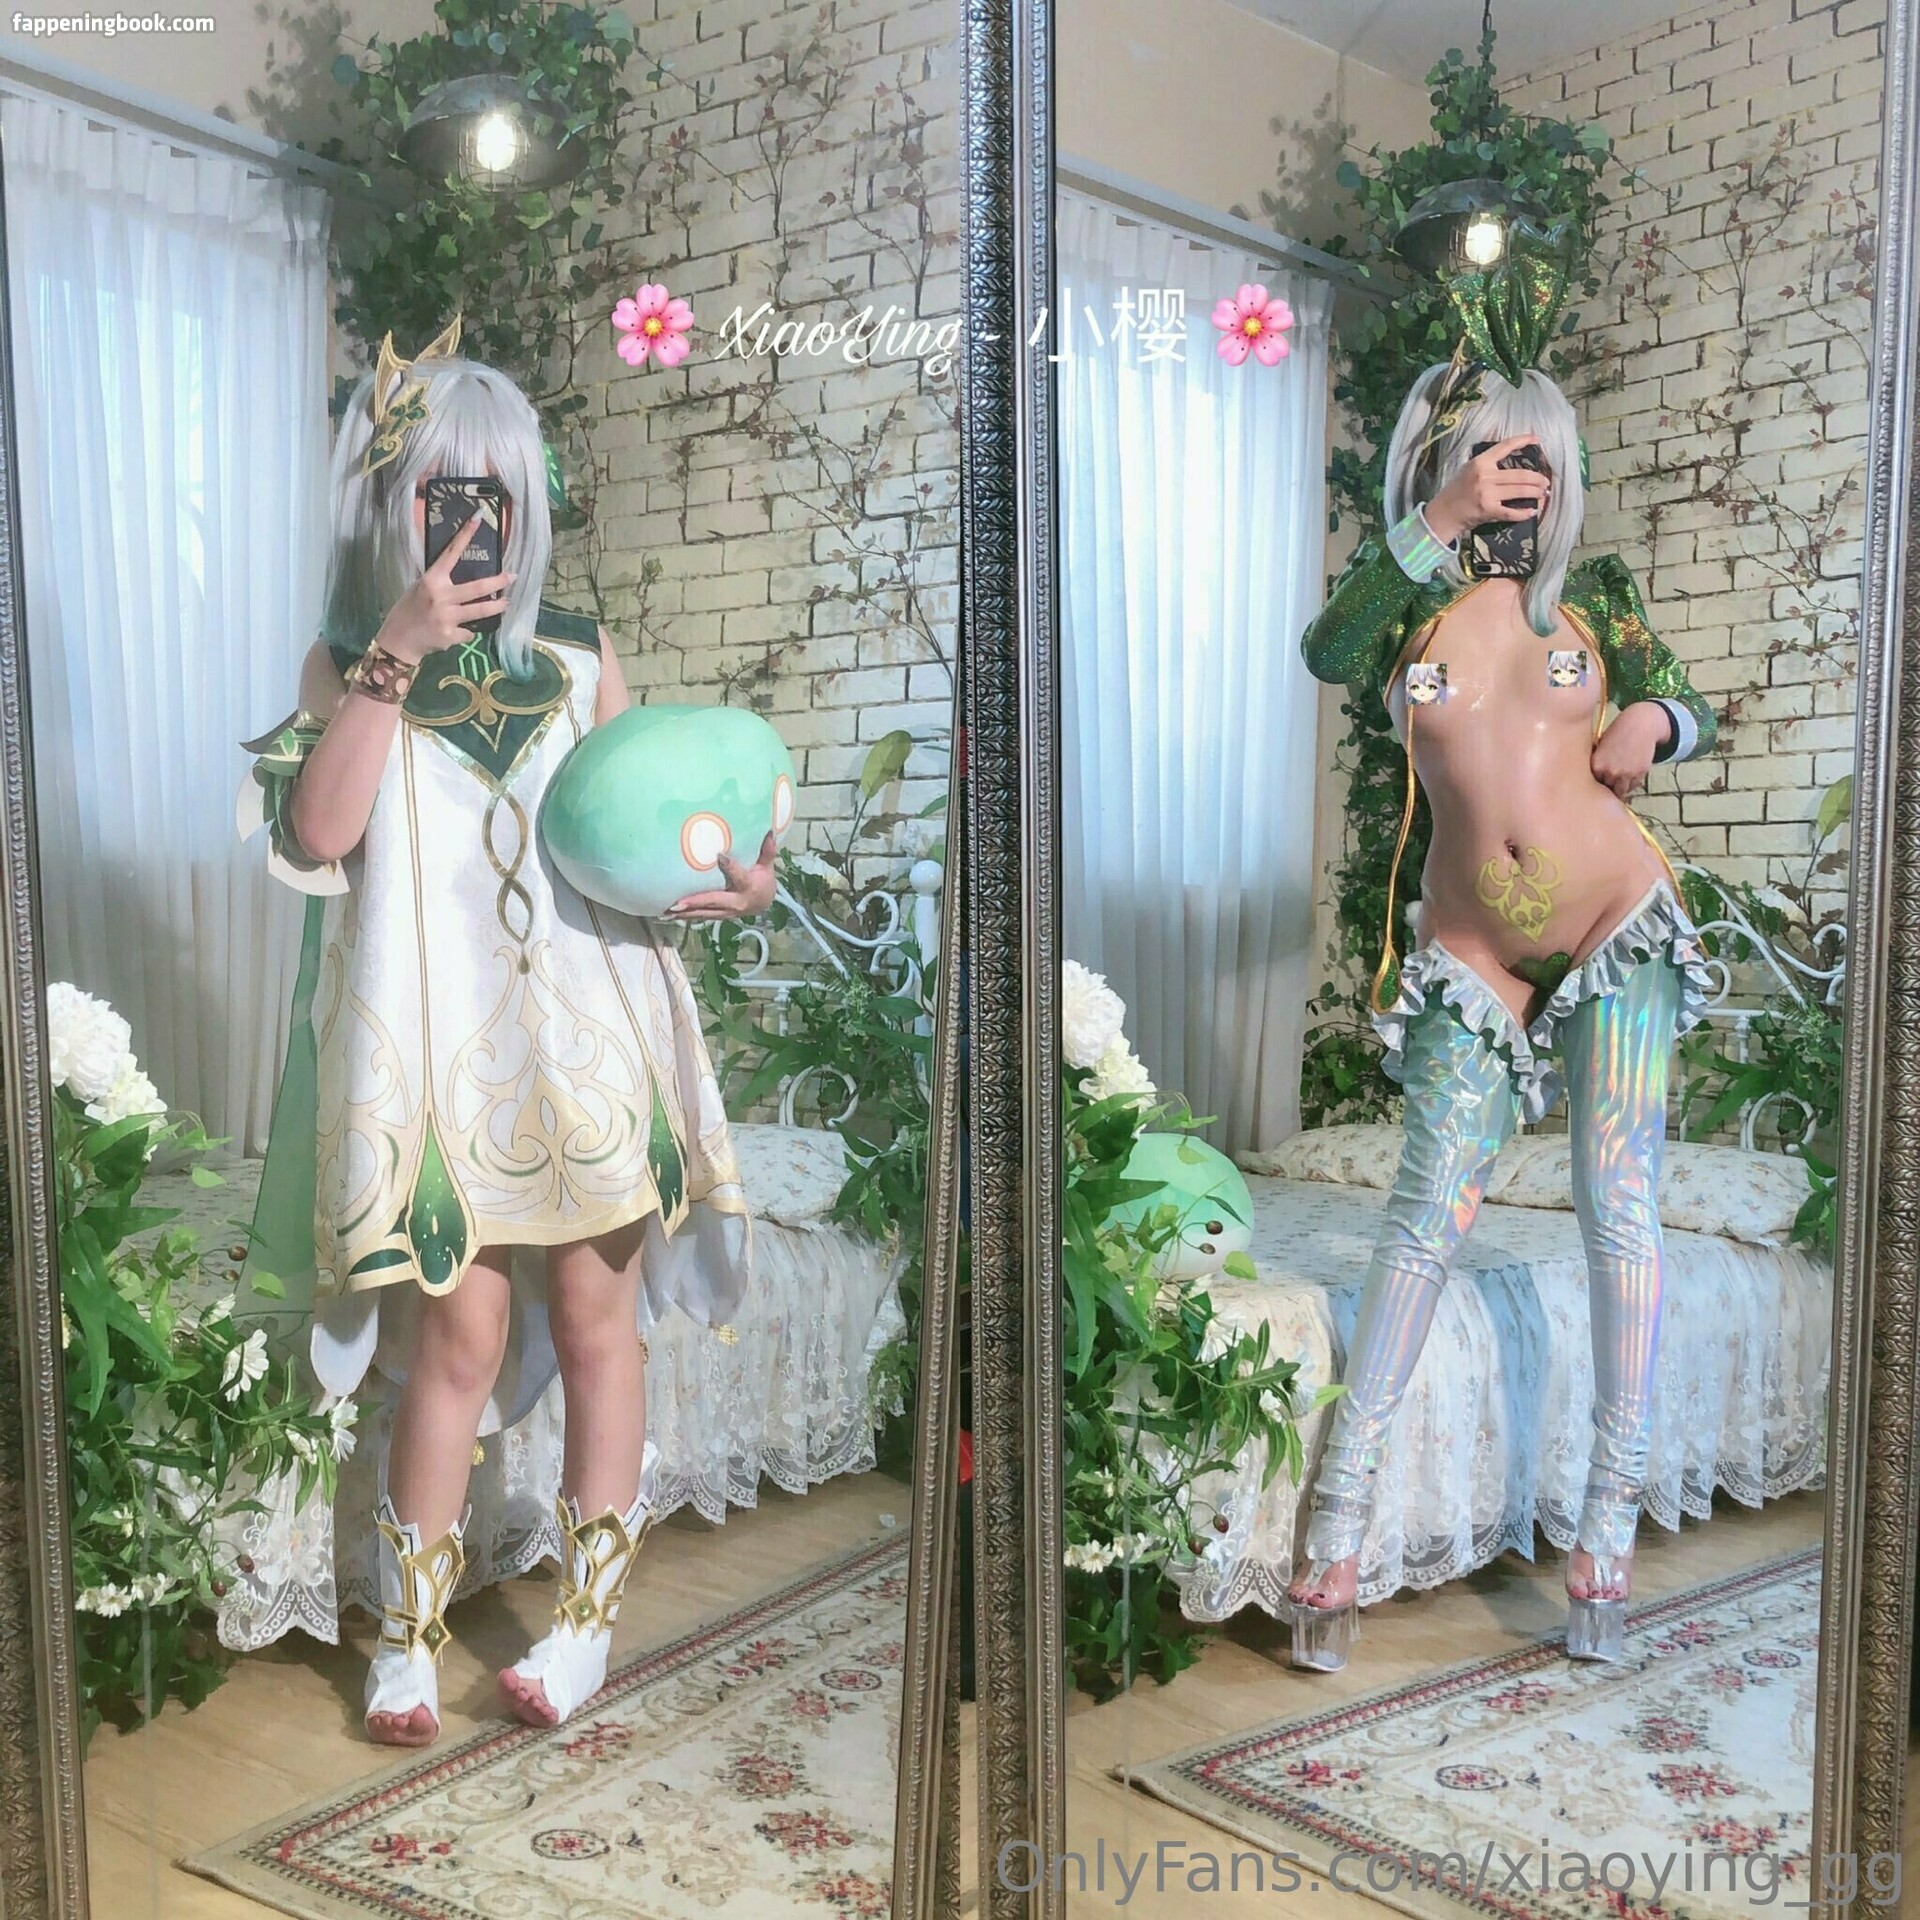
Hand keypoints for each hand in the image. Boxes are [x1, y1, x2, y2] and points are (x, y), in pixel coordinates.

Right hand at [369, 513, 514, 665]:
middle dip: (498, 582)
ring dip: (497, 607)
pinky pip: (469, 630)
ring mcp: (447, 617)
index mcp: (431, 580)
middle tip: (513, 576)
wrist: (398, 641)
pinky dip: (468, 630)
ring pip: (481, 611)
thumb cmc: (408, 611)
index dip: (464, 535)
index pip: (450, 553)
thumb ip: (440, 583)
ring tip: (506, 603)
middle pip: (477, 587)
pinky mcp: (451, 635)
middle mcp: (440, 596)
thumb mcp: (419, 589)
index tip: (477, 519)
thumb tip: (462, 576)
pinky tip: (458, 631)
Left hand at [663, 832, 778, 921]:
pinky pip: (700, 916)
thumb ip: (767, 851)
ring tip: (666, 912)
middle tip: (677, 903)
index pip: (739, 876)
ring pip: (703, 913)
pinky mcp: (717, 916)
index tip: (719, 855)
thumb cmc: (763, 881)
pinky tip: (668, 915)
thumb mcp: (766, 866)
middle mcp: (736, 902)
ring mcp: (725, 912)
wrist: (764, 903)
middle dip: (695, 902)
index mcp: (748, 887)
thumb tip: (769, 831)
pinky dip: (685, 917)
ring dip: (685, 913)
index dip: (731, 866)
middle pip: (713, 901)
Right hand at [1424, 436, 1552, 546]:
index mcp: (1480, 462)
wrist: (1443, 513)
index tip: (1536, 440)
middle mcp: (1485, 476)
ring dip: (1535, 492)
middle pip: (1520, 474)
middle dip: (1537, 478)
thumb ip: (1487, 464)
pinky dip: (1524, 512)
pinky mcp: (1488, 510)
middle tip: (1545, 481)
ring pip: (1520, 490)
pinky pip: (1512, 511)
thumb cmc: (1456, 491)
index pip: (1505, 447)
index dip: (1523, 441)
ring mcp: (1487, 494)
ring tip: (1542, 493)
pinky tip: (1532, 511)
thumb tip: (1511, 461)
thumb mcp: (1468, 470)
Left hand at [1591, 701, 1671, 797]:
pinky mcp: (1639, 774)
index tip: (1600, 778)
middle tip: (1612, 777)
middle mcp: (1609, 772)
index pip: (1593, 782)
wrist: (1640, 725)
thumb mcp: (1600, 747)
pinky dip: (1631, 783)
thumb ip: (1596, 764)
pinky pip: (1632, 786)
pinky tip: (1631, 772)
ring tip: (1621, 777)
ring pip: (1620, 791)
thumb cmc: (1617, 734)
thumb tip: (1587, 780)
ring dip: (1621, 787)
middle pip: (1606, 788)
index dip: (1598, 780)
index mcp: (1596, 765)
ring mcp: (1625, 774)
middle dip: (1609, 784)